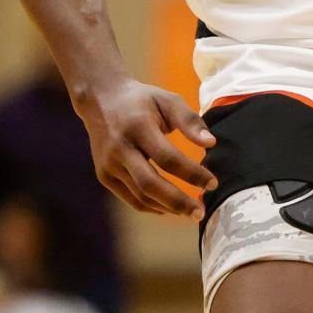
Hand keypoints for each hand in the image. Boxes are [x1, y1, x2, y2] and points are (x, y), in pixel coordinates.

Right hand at [79, 77, 216, 218]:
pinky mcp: (104, 176)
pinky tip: (169, 208)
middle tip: (201, 212)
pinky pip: (130, 198)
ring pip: (140, 195)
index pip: (168, 158)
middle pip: (150, 184)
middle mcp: (120, 148)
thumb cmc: (142, 100)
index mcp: (138, 126)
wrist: (100, 99)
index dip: (191, 173)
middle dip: (178, 201)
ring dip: (167, 207)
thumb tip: (211, 143)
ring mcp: (109, 164)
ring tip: (190, 212)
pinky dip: (151, 206)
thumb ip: (189, 120)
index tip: (213, 183)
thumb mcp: (167, 100)